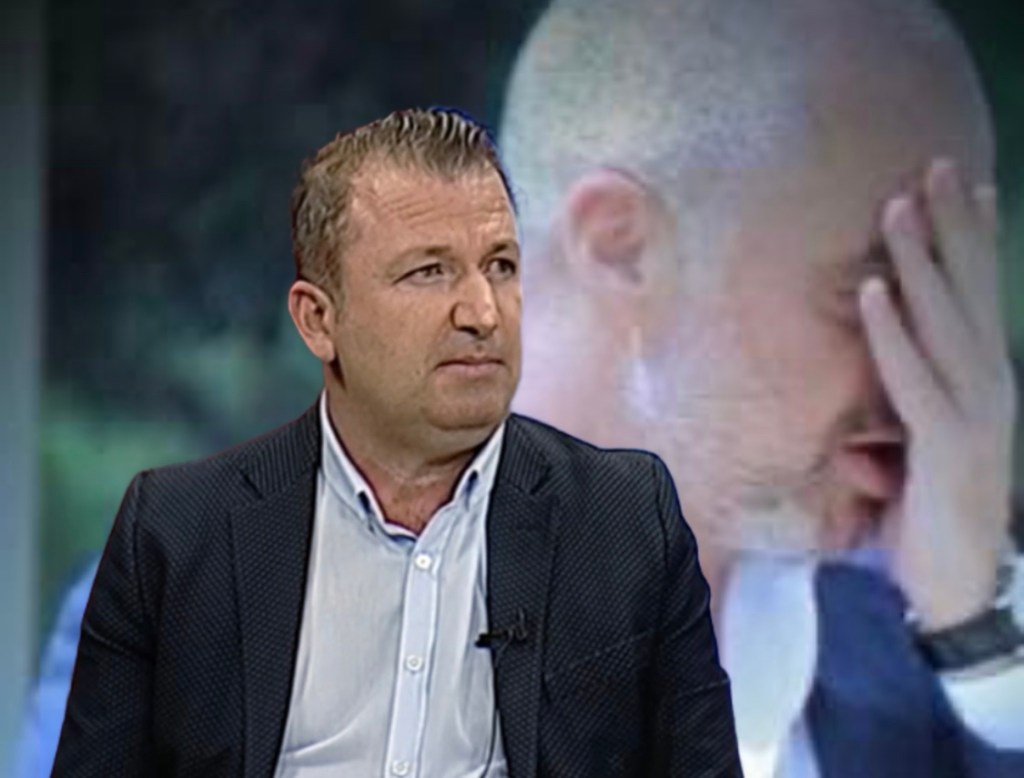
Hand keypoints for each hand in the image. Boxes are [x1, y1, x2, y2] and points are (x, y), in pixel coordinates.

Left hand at [859, 158, 1016, 631]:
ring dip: (920, 259)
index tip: (960, 186)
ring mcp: (975, 413)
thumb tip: (866, 394)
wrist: (956, 588)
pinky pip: (911, 376)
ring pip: (943, 320)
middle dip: (949, 228)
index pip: (977, 299)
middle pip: (967, 292)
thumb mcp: (916, 450)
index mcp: (985, 383)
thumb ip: (903, 409)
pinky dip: (891, 331)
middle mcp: (991, 386)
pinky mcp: (947, 444)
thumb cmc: (929, 516)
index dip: (970, 242)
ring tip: (899, 203)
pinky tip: (872, 288)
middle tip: (932, 166)